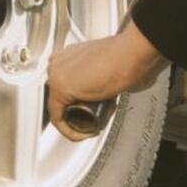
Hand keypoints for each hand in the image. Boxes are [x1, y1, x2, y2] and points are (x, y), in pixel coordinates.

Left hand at [47, 22, 167, 140]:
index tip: (94, 108)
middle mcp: (59, 62)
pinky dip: (69, 130)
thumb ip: (106, 73)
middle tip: (99, 116)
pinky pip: (58, 117)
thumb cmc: (128, 56)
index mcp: (69, 54)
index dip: (81, 101)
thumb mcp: (111, 65)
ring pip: (61, 108)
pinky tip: (83, 133)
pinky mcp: (60, 88)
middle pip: (63, 97)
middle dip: (81, 111)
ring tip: (98, 122)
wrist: (130, 53)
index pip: (67, 84)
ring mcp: (56, 74)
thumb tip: (111, 87)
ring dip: (80, 120)